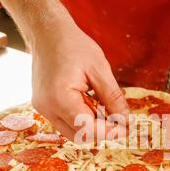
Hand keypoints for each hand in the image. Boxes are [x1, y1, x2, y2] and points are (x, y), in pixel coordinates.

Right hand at [31, 23, 128, 140]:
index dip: (109, 132)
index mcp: (60, 98)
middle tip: (120, 121)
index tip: (126, 127)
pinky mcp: (43, 106)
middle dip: (102, 132)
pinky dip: (81, 120)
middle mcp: (47, 108)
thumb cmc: (73, 45)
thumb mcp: (100, 69)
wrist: (47, 33)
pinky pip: (65, 123)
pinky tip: (92, 105)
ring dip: (92, 128)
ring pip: (72, 133)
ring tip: (106, 110)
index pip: (87, 129)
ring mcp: (42, 109)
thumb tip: (125, 120)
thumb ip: (113, 98)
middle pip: (79, 137)